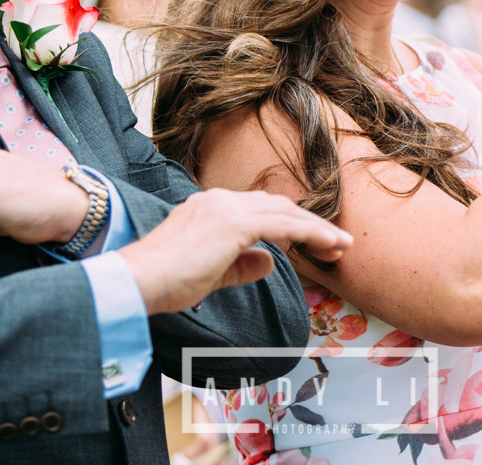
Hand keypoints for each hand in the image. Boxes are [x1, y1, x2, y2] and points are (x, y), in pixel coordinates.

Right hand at [119, 189, 352, 315]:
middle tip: (337, 243)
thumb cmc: (166, 282)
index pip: (260, 210)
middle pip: (278, 206)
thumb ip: (241, 265)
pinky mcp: (235, 223)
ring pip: (285, 212)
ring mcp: (227, 208)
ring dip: (317, 229)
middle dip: (310, 224)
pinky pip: (284, 225)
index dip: (291, 224)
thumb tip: (268, 262)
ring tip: (341, 246)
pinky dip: (309, 233)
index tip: (314, 241)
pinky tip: (327, 245)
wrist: (139, 280)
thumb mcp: (211, 273)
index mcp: (211, 207)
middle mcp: (220, 200)